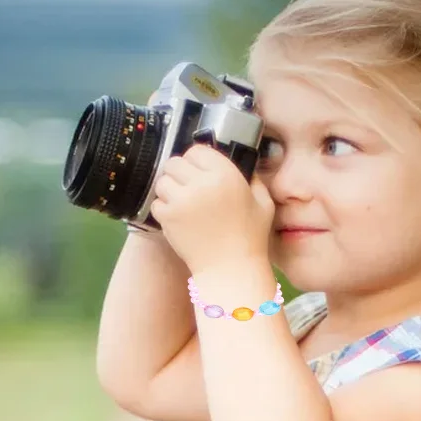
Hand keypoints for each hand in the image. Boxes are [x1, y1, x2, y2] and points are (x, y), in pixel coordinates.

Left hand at [147, 142, 274, 276]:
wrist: (230, 270)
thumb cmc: (250, 239)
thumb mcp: (263, 203)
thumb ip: (253, 179)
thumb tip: (244, 166)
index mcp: (225, 175)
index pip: (197, 150)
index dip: (197, 160)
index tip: (200, 172)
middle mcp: (202, 183)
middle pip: (175, 162)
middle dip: (179, 173)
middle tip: (187, 188)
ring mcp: (182, 200)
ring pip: (162, 181)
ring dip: (169, 189)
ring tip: (181, 202)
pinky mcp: (169, 218)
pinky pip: (157, 203)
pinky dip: (164, 209)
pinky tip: (177, 218)